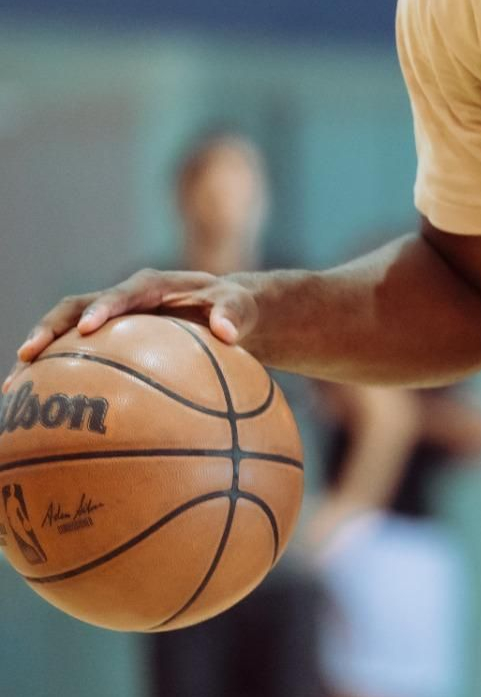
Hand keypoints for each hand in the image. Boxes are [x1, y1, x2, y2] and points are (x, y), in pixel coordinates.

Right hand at [14, 269, 258, 364]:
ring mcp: (110, 320)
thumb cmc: (234, 308)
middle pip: (75, 308)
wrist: (227, 313)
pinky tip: (37, 410)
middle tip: (28, 355)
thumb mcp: (242, 307)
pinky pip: (76, 358)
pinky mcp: (107, 342)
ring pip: (64, 333)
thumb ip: (234, 314)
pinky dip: (55, 377)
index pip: (122, 293)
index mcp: (152, 286)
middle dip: (49, 328)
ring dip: (38, 355)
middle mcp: (123, 299)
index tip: (89, 329)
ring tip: (12, 387)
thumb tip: (227, 332)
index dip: (103, 308)